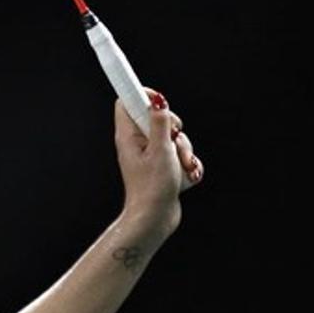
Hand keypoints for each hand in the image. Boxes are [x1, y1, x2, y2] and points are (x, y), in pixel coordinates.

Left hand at [114, 88, 203, 236]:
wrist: (155, 219)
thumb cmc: (153, 188)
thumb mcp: (161, 150)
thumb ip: (161, 123)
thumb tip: (157, 100)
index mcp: (128, 136)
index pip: (127, 101)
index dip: (143, 94)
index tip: (159, 98)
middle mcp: (137, 143)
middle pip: (159, 118)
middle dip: (176, 129)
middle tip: (175, 140)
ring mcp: (150, 155)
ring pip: (175, 138)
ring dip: (185, 152)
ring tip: (180, 168)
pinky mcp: (163, 166)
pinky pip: (180, 155)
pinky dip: (186, 165)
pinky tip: (184, 177)